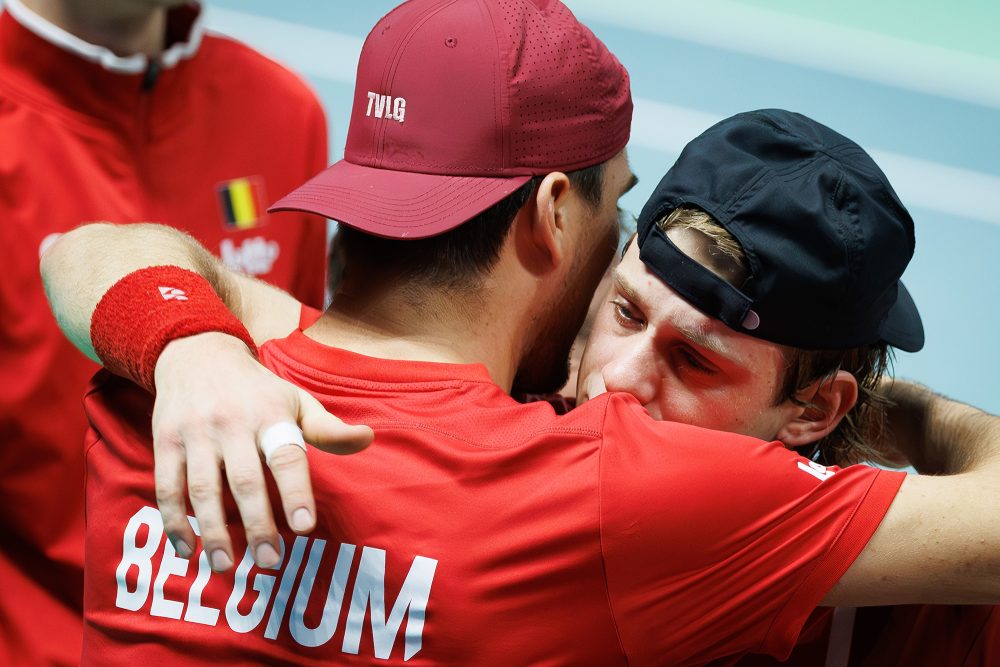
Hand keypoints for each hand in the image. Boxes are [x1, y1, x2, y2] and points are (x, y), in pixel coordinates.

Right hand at [150, 332, 373, 571]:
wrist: (197, 354)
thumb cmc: (257, 390)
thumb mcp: (295, 400)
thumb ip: (328, 428)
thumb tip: (367, 439)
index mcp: (271, 415)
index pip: (286, 456)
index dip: (296, 492)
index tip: (304, 527)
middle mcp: (232, 424)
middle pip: (245, 481)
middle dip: (257, 525)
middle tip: (270, 560)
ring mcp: (195, 433)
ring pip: (203, 489)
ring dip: (214, 532)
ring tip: (228, 565)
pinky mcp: (165, 442)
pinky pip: (168, 487)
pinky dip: (175, 522)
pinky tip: (189, 549)